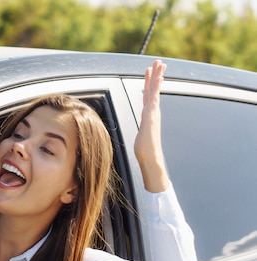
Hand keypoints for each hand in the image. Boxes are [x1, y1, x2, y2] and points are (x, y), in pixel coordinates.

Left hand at [134, 60, 169, 192]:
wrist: (150, 158)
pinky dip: (156, 86)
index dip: (150, 84)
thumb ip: (142, 131)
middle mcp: (153, 112)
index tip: (151, 72)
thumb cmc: (145, 151)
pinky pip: (154, 97)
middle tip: (159, 62)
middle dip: (156, 75)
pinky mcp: (152, 115)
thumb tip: (142, 133)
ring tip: (159, 63)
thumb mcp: (140, 136)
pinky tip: (158, 77)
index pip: (149, 96)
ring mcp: (153, 113)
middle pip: (154, 89)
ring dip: (157, 76)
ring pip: (155, 90)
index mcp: (149, 115)